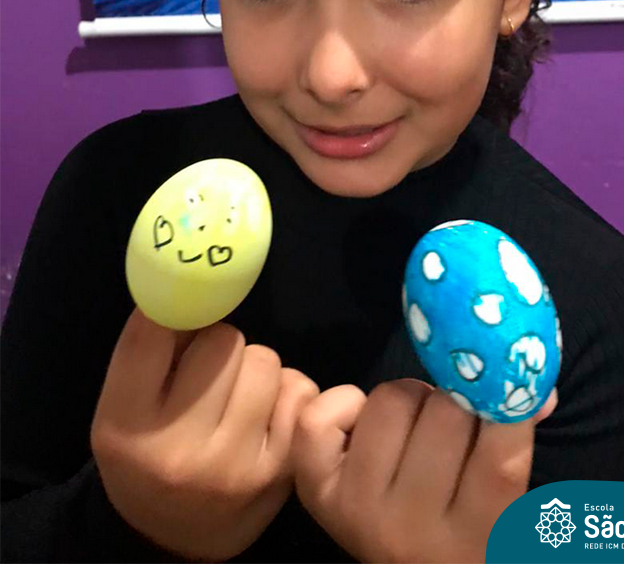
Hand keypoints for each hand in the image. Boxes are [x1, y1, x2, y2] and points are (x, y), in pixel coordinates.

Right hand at [91, 307, 317, 561]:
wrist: (174, 539)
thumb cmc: (147, 451)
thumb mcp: (123, 406)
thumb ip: (151, 348)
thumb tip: (198, 285)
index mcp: (126, 427)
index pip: (155, 332)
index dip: (176, 308)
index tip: (184, 310)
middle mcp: (180, 452)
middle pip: (223, 341)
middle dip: (218, 346)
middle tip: (207, 373)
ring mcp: (236, 467)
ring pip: (265, 361)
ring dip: (254, 367)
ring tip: (235, 396)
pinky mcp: (283, 473)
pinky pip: (299, 390)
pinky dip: (286, 392)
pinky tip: (265, 416)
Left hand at [293, 378, 556, 563]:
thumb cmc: (462, 527)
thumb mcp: (503, 503)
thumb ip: (519, 441)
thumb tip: (538, 381)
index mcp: (473, 537)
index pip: (500, 456)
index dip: (507, 402)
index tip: (506, 380)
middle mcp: (412, 530)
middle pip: (444, 414)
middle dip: (455, 398)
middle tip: (454, 415)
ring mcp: (358, 510)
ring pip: (390, 401)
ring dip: (407, 398)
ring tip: (414, 423)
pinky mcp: (316, 490)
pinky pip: (322, 416)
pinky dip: (343, 402)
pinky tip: (363, 422)